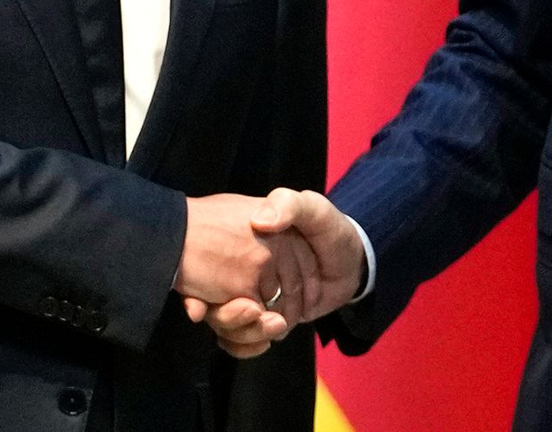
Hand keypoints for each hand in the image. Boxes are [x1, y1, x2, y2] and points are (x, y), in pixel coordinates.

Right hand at [190, 189, 364, 358]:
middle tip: (254, 315)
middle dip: (228, 318)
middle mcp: (241, 267)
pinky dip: (247, 346)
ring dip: (242, 334)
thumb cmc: (330, 230)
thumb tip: (260, 221)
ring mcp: (250, 293)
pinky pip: (241, 338)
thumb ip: (289, 205)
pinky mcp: (261, 316)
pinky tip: (265, 341)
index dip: (199, 292)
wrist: (353, 264)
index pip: (210, 271)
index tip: (198, 307)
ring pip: (227, 324)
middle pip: (216, 302)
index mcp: (245, 241)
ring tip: (275, 328)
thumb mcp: (312, 208)